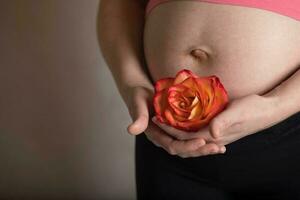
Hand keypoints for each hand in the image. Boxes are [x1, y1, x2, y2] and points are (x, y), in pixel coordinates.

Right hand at [125, 85, 221, 156]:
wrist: (139, 93)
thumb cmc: (138, 97)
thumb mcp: (138, 104)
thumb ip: (138, 117)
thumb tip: (132, 130)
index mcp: (155, 135)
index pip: (173, 146)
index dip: (187, 145)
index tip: (202, 141)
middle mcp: (164, 138)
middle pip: (184, 150)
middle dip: (201, 150)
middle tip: (218, 148)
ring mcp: (171, 135)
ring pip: (189, 147)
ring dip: (204, 148)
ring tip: (221, 148)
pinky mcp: (177, 130)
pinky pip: (191, 138)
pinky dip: (203, 140)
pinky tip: (216, 138)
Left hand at [152, 94, 279, 156]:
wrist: (267, 110)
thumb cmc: (253, 110)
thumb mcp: (238, 113)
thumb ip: (224, 122)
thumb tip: (212, 133)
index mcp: (213, 136)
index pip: (185, 137)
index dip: (169, 129)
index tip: (157, 118)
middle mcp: (212, 138)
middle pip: (184, 140)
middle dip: (169, 131)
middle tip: (156, 119)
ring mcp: (215, 135)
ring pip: (190, 136)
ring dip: (176, 130)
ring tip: (165, 119)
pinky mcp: (217, 129)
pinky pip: (197, 130)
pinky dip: (187, 127)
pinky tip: (182, 119)